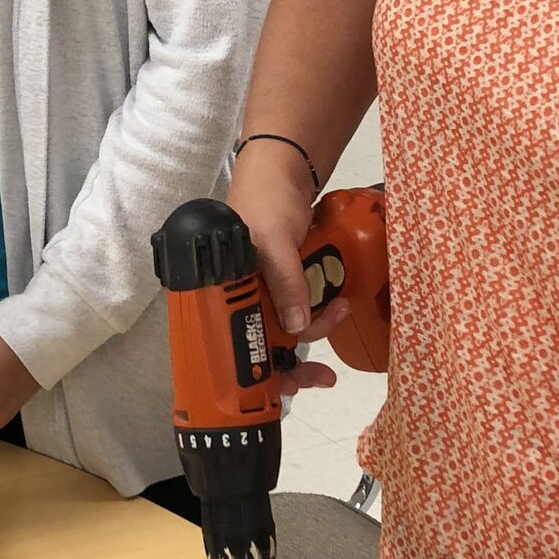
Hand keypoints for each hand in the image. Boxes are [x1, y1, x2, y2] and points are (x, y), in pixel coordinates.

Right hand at [226, 138, 347, 391]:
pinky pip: (300, 312)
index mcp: (218, 293)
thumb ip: (284, 280)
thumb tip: (295, 326)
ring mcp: (262, 293)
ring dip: (314, 333)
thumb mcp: (271, 238)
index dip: (251, 376)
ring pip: (283, 333)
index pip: (227, 347)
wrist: (284, 169)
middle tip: (321, 377)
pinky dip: (319, 316)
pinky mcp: (286, 285)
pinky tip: (337, 308)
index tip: (281, 389)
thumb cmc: (264, 200)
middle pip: (258, 348)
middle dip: (291, 368)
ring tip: (339, 314)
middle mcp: (237, 299)